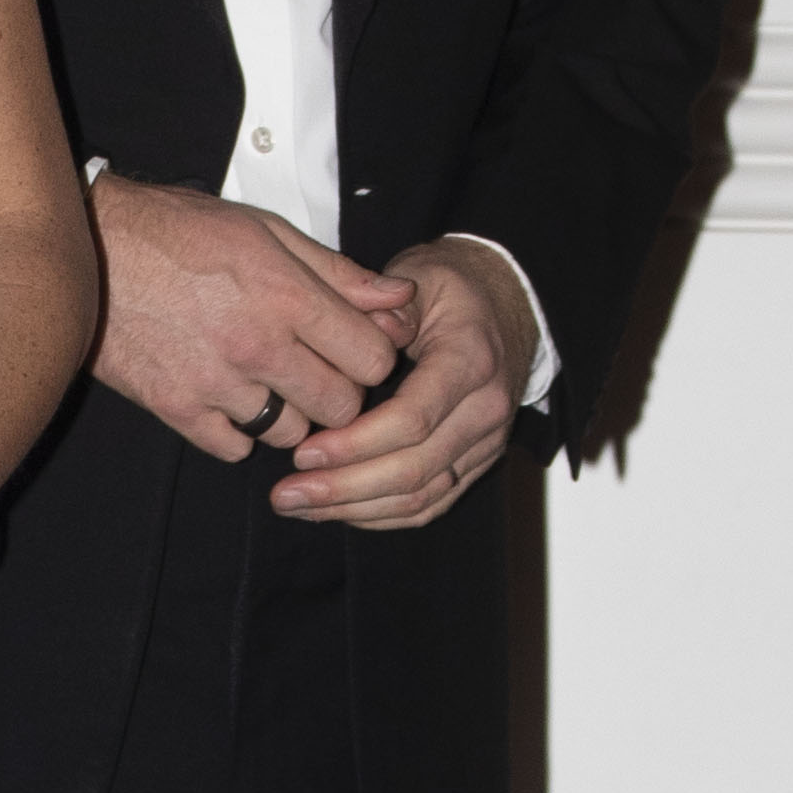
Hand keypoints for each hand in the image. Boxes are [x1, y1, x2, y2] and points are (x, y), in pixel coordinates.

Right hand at [91, 178, 416, 461]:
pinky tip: (227, 396)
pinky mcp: (175, 407)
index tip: (354, 348)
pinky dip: (237, 430)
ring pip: (289, 433)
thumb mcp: (264, 231)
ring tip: (267, 380)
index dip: (371, 356)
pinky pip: (233, 447)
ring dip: (288, 413)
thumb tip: (398, 300)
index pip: (372, 360)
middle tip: (316, 370)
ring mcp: (215, 382)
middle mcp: (256, 344)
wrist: (87, 249)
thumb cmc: (175, 230)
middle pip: (340, 407)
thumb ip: (336, 271)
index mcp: (286, 295)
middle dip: (338, 392)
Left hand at [275, 240, 535, 531]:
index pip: (413, 419)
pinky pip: (429, 504)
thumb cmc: (453, 290)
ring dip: (355, 509)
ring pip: (421, 497)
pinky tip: (336, 511)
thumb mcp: (420, 276)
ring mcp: (485, 442)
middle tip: (286, 493)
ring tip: (298, 506)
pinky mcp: (475, 462)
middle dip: (344, 488)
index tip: (303, 453)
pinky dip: (381, 516)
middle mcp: (484, 409)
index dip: (355, 444)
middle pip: (414, 469)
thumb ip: (384, 308)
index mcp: (470, 360)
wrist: (506, 305)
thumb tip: (349, 340)